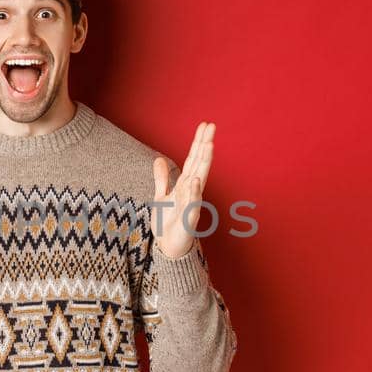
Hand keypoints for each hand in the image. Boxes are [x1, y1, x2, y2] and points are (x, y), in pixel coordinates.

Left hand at [152, 122, 214, 258]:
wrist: (168, 246)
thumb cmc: (168, 222)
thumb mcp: (161, 196)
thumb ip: (162, 178)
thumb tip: (159, 159)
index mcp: (186, 183)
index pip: (194, 158)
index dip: (199, 141)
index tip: (205, 124)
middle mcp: (192, 190)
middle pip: (200, 163)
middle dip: (205, 145)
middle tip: (212, 126)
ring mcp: (192, 203)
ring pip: (199, 179)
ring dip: (204, 163)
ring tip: (208, 145)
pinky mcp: (188, 218)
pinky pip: (192, 203)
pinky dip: (193, 192)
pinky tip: (195, 179)